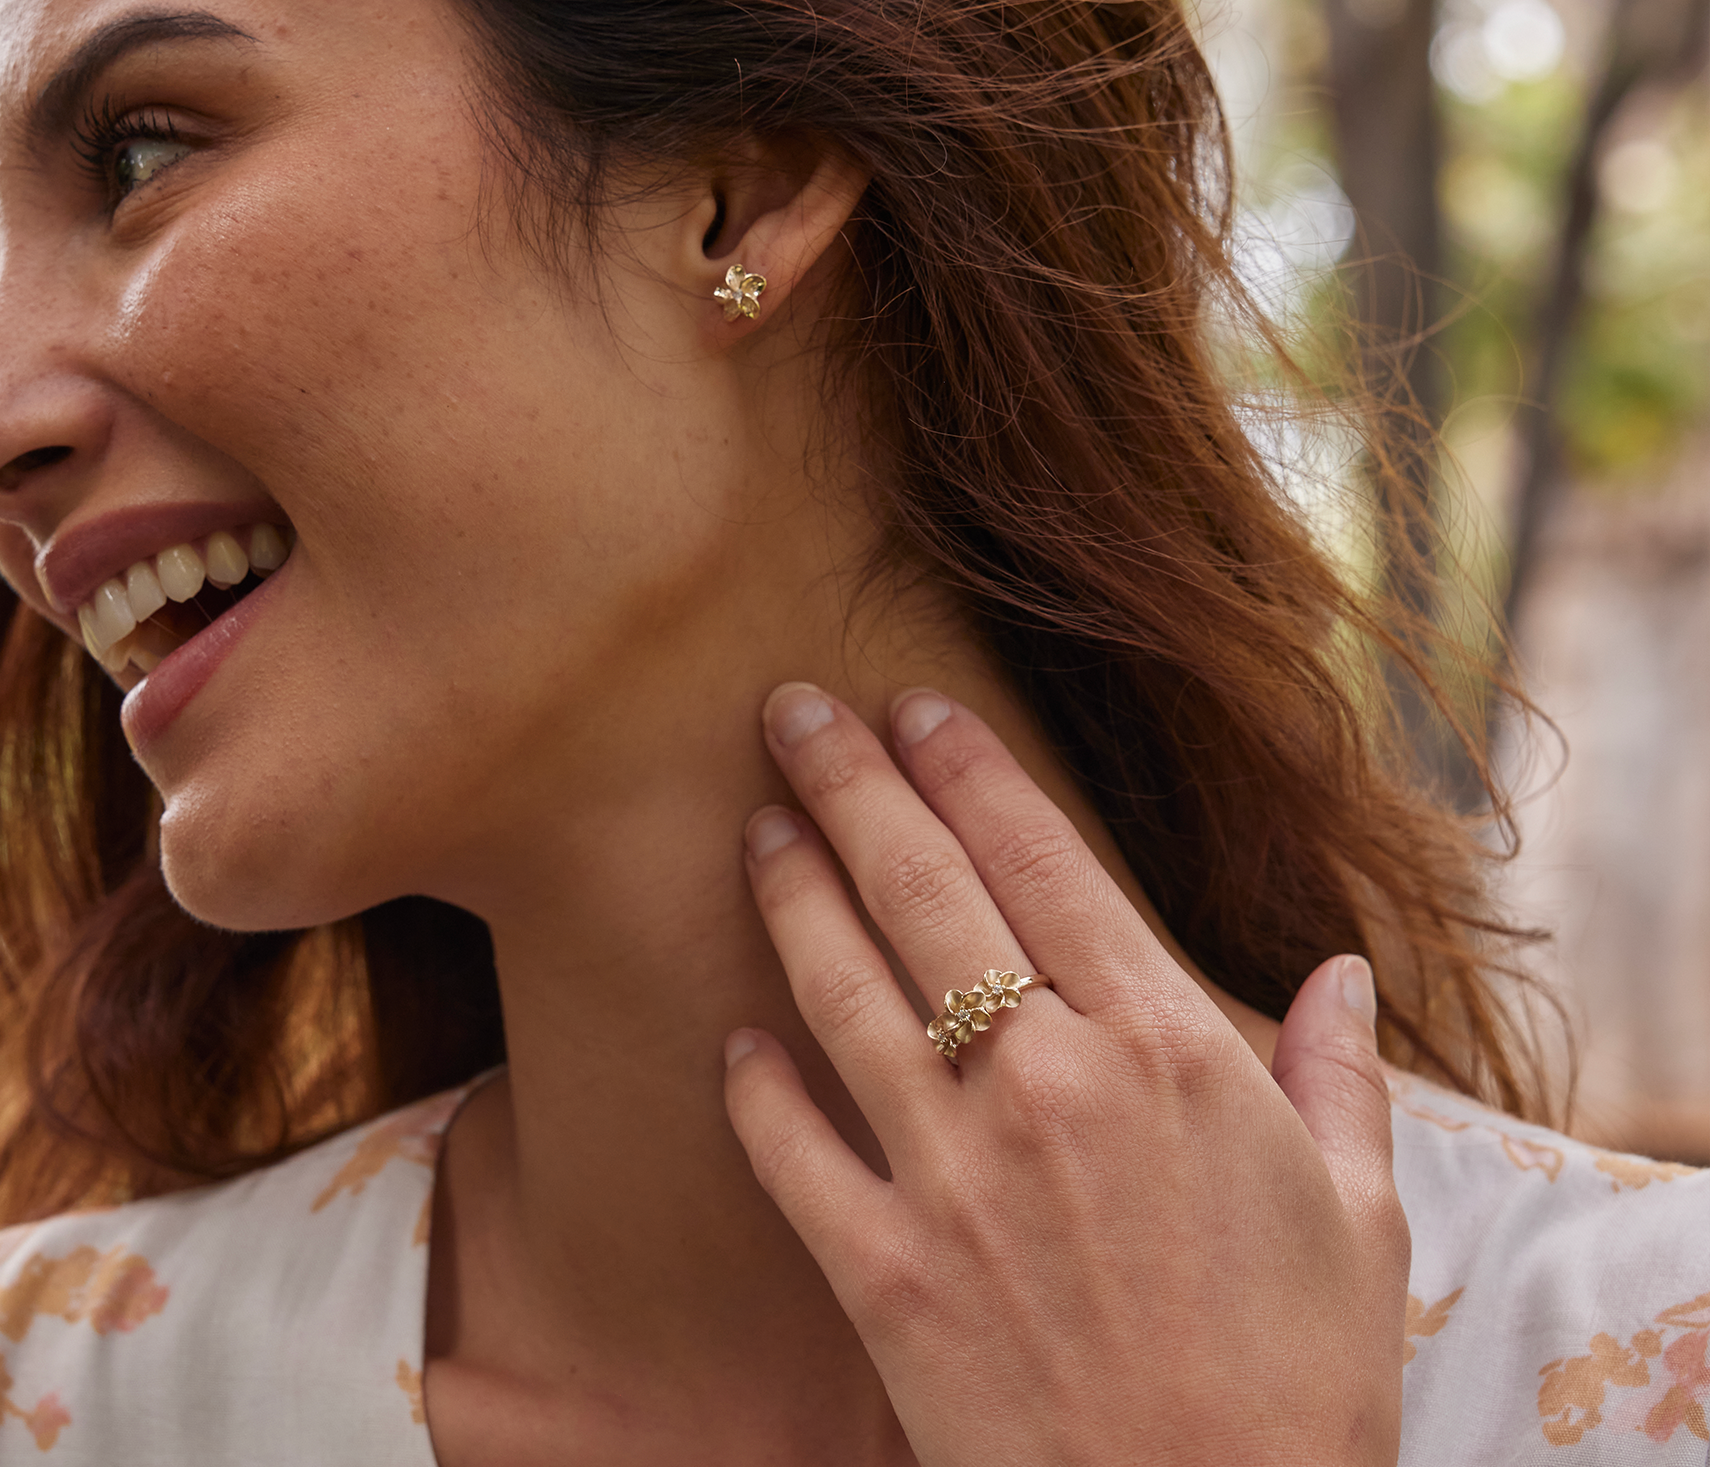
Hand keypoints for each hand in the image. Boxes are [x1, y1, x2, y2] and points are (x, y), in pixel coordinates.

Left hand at [722, 683, 1408, 1466]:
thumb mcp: (1358, 1219)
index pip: (1041, 859)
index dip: (967, 770)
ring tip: (758, 824)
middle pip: (923, 890)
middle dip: (850, 783)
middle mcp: (1046, 1081)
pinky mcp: (884, 1269)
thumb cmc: (1300, 1385)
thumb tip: (1342, 976)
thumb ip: (1338, 1079)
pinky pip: (794, 1150)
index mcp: (1164, 1048)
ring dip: (791, 894)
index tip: (915, 707)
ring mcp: (953, 1172)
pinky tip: (735, 1037)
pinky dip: (755, 1087)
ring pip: (843, 989)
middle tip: (791, 711)